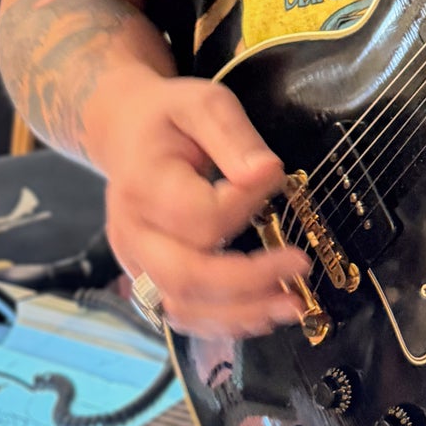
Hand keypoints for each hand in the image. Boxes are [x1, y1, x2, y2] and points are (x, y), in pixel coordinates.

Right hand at [96, 70, 308, 340]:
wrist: (125, 132)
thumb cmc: (169, 117)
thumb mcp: (203, 103)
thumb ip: (233, 136)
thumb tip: (266, 173)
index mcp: (142, 185)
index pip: (199, 216)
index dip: (247, 202)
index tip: (277, 174)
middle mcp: (132, 233)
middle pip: (186, 276)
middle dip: (249, 281)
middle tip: (300, 265)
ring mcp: (134, 262)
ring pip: (182, 307)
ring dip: (240, 314)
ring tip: (292, 304)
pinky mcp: (147, 278)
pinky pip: (182, 314)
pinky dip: (223, 322)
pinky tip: (263, 314)